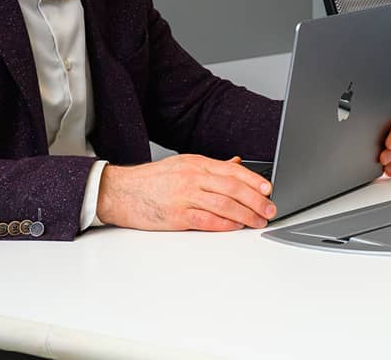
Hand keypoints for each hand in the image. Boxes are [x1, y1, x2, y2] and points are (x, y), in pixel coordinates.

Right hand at [96, 154, 275, 230]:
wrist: (121, 191)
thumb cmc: (152, 180)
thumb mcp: (183, 165)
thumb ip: (212, 167)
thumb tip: (237, 164)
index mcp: (197, 163)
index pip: (233, 170)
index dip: (254, 180)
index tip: (268, 190)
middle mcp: (193, 177)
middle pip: (233, 188)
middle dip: (256, 200)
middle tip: (270, 209)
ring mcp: (185, 196)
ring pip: (224, 204)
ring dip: (246, 215)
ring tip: (258, 221)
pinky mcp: (176, 216)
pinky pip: (207, 220)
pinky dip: (225, 224)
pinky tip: (236, 227)